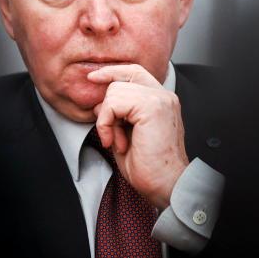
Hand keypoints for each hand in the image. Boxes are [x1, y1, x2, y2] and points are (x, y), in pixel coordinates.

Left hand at [87, 64, 188, 209]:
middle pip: (121, 79)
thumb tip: (98, 103)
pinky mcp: (151, 106)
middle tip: (112, 134)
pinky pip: (113, 103)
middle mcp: (163, 96)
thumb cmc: (148, 167)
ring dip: (107, 119)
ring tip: (119, 141)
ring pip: (114, 91)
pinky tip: (116, 142)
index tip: (93, 78)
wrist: (165, 185)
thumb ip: (117, 113)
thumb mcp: (127, 133)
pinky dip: (106, 123)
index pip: (134, 72)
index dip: (112, 72)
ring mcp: (159, 99)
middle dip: (107, 107)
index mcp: (161, 100)